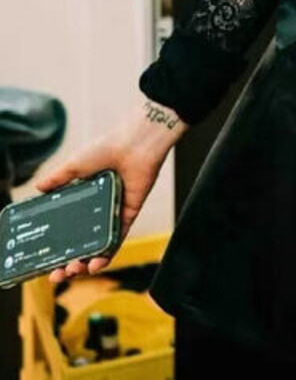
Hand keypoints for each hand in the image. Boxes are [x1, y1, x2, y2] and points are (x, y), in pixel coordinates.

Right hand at [33, 95, 186, 284]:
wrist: (134, 144)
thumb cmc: (106, 149)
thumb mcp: (75, 164)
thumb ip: (58, 178)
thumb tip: (38, 188)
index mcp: (84, 199)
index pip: (68, 230)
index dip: (57, 247)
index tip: (46, 262)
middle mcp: (97, 210)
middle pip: (81, 244)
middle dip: (68, 263)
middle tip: (57, 275)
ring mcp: (112, 215)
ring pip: (98, 248)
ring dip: (86, 264)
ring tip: (74, 270)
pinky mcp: (128, 217)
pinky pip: (117, 241)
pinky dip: (107, 255)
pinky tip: (95, 264)